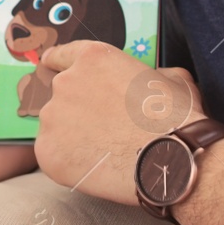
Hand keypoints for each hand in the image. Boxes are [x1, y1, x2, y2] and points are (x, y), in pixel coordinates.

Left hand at [34, 40, 204, 203]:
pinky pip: (53, 156)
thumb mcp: (173, 79)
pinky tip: (96, 168)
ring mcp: (53, 118)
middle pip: (62, 95)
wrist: (170, 159)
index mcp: (92, 58)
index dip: (57, 62)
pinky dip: (69, 163)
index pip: (62, 55)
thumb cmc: (176, 118)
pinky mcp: (47, 152)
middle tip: (105, 129)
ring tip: (105, 152)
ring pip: (57, 127)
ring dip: (74, 137)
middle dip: (78, 109)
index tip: (50, 65)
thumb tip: (155, 79)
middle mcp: (65, 83)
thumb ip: (152, 73)